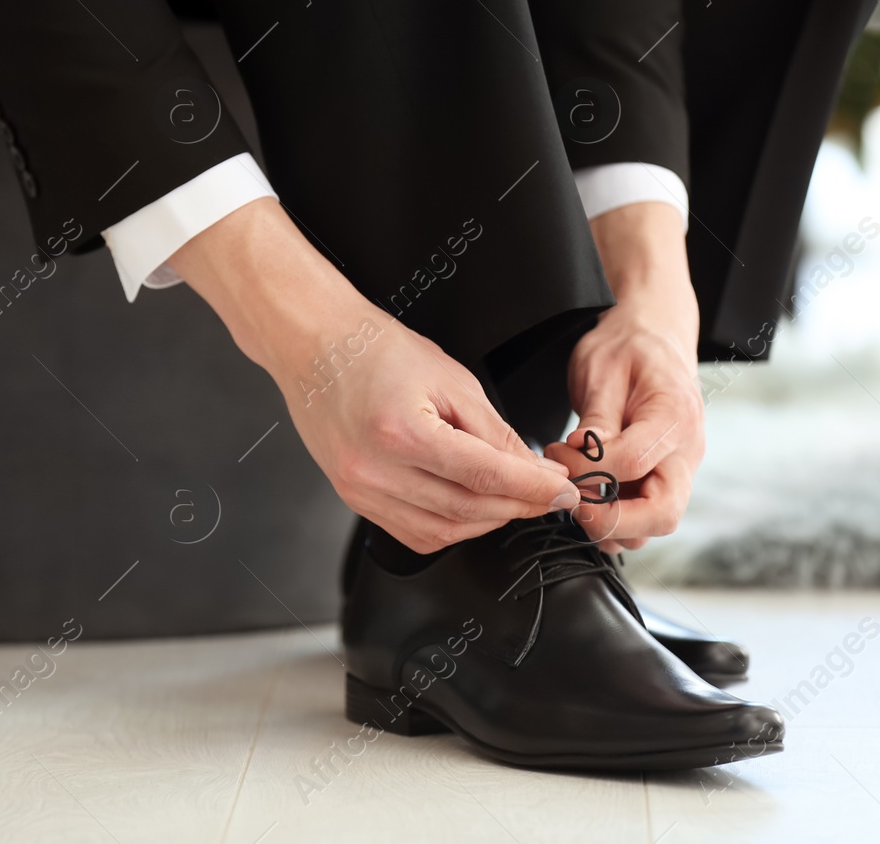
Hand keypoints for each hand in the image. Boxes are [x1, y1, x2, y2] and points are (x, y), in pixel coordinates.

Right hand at [168, 198, 580, 553]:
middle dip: (518, 506)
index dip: (532, 489)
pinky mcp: (354, 499)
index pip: (484, 475)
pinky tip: (472, 508)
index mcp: (401, 432)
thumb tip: (533, 471)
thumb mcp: (451, 378)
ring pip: (442, 531)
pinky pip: (413, 533)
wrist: (316, 347)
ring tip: (515, 500)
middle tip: (548, 494)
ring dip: (487, 521)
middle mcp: (375, 470)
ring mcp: (360, 490)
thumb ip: (494, 432)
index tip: (563, 490)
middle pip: (466, 509)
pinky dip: (452, 527)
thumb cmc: (377, 350)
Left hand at [543, 202, 703, 552]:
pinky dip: (614, 519)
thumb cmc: (628, 346)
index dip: (587, 470)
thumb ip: (596, 419)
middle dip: (611, 520)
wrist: (654, 335)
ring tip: (574, 491)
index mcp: (674, 417)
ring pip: (652, 525)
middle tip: (570, 501)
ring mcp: (679, 470)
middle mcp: (686, 452)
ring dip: (611, 524)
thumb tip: (580, 458)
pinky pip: (643, 516)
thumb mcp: (603, 369)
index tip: (557, 457)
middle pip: (663, 515)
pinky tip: (586, 493)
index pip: (633, 463)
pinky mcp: (664, 479)